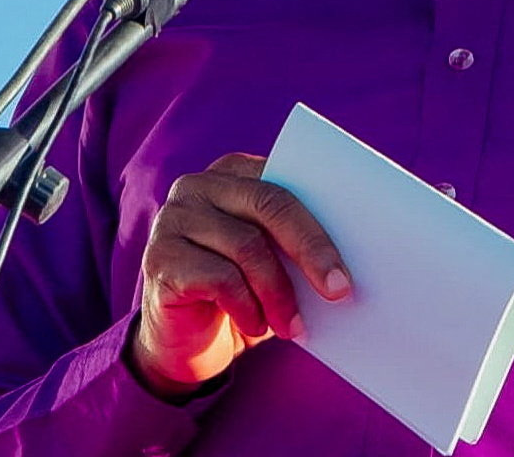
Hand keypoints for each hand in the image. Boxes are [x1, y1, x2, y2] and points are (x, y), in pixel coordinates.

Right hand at [127, 153, 352, 399]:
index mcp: (234, 173)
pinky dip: (246, 307)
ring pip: (247, 245)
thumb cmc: (242, 292)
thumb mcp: (275, 261)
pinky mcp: (159, 259)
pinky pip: (217, 278)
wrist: (185, 341)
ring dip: (279, 292)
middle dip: (311, 249)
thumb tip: (350, 259)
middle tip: (340, 290)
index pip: (289, 182)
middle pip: (270, 205)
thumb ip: (298, 243)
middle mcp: (198, 186)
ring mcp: (173, 220)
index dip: (324, 220)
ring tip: (294, 326)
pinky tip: (255, 326)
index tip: (354, 257)